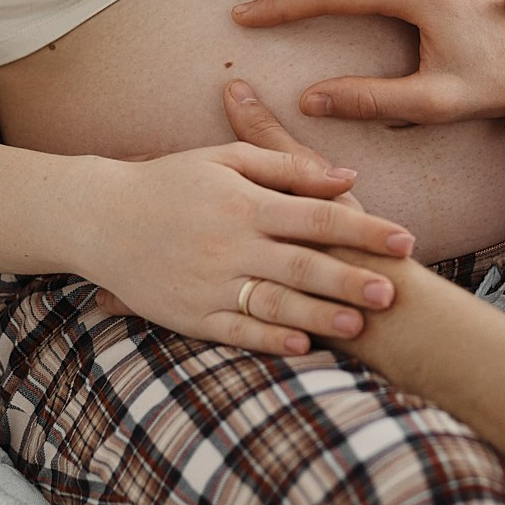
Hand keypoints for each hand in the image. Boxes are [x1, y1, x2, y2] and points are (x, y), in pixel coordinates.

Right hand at [79, 135, 414, 354]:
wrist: (100, 216)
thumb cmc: (168, 180)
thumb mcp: (224, 160)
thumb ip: (286, 165)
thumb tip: (346, 175)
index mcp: (243, 202)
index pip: (317, 215)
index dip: (364, 228)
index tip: (404, 240)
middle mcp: (230, 244)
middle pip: (303, 263)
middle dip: (351, 278)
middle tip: (394, 293)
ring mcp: (209, 282)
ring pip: (275, 303)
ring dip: (319, 315)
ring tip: (360, 323)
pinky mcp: (190, 315)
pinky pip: (237, 331)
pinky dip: (271, 339)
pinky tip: (304, 345)